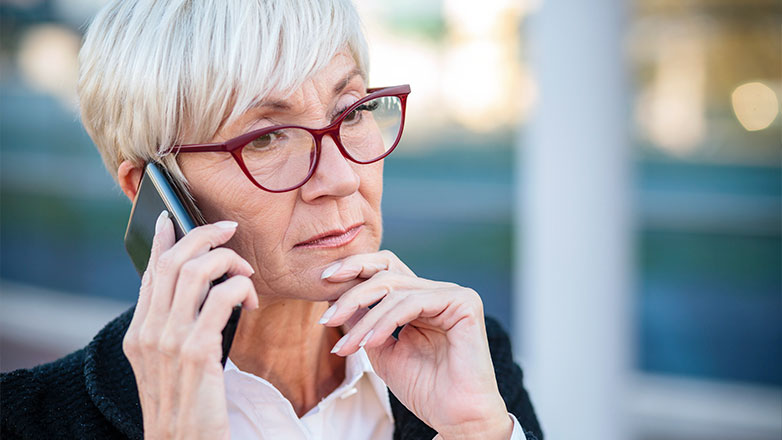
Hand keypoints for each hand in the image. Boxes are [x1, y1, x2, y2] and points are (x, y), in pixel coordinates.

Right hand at [122, 212, 257, 439]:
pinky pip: (221, 299)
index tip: (171, 217)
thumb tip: (194, 292)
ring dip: (227, 262)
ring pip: (196, 273)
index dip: (163, 241)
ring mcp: (169, 341)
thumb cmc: (184, 405)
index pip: (149, 273)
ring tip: (246, 275)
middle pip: (172, 262)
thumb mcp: (166, 365)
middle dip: (203, 236)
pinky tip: (250, 299)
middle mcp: (148, 332)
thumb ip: (172, 328)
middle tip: (229, 229)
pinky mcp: (197, 352)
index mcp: (138, 332)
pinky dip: (239, 288)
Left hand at [320, 250, 512, 439]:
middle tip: (327, 317)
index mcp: (421, 299)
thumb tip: (336, 300)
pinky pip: (413, 302)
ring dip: (365, 319)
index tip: (322, 281)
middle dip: (352, 293)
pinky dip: (386, 321)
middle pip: (387, 274)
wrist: (456, 418)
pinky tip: (370, 343)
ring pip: (395, 290)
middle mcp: (438, 292)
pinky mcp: (464, 303)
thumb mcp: (381, 350)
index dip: (355, 269)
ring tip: (348, 346)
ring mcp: (453, 295)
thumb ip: (363, 323)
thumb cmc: (424, 389)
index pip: (386, 270)